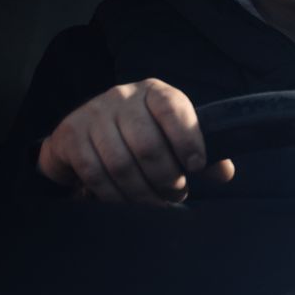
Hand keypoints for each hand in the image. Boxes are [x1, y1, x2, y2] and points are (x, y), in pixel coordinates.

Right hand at [36, 79, 235, 204]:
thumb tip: (223, 173)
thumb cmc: (142, 135)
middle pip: (148, 145)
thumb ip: (202, 153)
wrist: (86, 131)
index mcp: (154, 92)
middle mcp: (122, 97)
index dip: (188, 139)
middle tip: (176, 194)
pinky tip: (127, 200)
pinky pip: (95, 174)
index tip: (197, 167)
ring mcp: (93, 114)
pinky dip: (114, 195)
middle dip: (167, 179)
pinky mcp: (70, 135)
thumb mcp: (174, 136)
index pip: (173, 108)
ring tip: (156, 202)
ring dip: (142, 193)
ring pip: (121, 164)